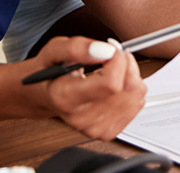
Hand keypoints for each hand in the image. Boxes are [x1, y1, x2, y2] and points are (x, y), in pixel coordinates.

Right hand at [26, 36, 145, 138]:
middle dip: (126, 63)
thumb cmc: (49, 72)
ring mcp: (95, 128)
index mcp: (66, 98)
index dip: (117, 59)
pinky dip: (131, 89)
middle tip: (111, 54)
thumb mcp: (54, 49)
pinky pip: (136, 105)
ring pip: (136, 97)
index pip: (111, 84)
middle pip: (127, 90)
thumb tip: (106, 50)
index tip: (110, 49)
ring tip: (111, 68)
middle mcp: (81, 118)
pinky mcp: (107, 132)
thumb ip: (77, 47)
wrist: (42, 95)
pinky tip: (115, 84)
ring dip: (130, 75)